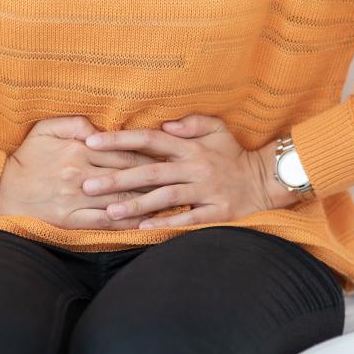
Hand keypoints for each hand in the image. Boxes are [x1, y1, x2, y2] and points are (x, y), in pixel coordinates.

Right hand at [0, 116, 167, 228]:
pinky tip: (147, 223)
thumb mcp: (45, 129)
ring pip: (122, 200)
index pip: (124, 151)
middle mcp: (81, 173)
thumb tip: (99, 128)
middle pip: (129, 175)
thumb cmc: (27, 158)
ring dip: (150, 203)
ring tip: (174, 202)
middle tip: (182, 178)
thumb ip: (74, 122)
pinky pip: (106, 223)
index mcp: (79, 149)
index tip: (171, 155)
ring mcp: (78, 199)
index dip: (151, 153)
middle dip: (158, 177)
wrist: (2, 190)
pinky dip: (129, 223)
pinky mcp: (73, 220)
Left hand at [80, 113, 299, 228]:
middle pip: (150, 171)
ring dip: (136, 204)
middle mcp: (194, 167)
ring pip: (165, 198)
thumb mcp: (217, 129)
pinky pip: (189, 218)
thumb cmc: (233, 155)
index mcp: (189, 147)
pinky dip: (167, 223)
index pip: (149, 139)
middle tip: (87, 185)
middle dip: (117, 178)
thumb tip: (166, 124)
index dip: (119, 140)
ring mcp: (205, 190)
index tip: (91, 141)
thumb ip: (191, 123)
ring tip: (109, 212)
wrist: (266, 180)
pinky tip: (143, 230)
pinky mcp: (217, 212)